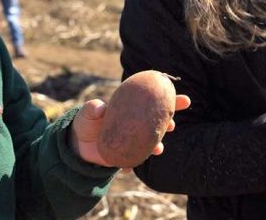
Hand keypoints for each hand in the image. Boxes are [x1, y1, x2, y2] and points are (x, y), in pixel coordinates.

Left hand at [70, 95, 190, 166]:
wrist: (80, 145)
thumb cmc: (86, 122)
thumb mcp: (87, 113)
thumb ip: (92, 108)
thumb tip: (101, 107)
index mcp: (132, 109)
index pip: (153, 102)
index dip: (171, 100)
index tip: (185, 100)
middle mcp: (137, 124)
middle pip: (158, 122)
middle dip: (168, 123)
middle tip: (171, 125)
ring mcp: (135, 141)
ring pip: (151, 142)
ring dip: (157, 145)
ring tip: (158, 148)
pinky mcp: (129, 156)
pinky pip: (136, 160)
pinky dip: (135, 163)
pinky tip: (130, 167)